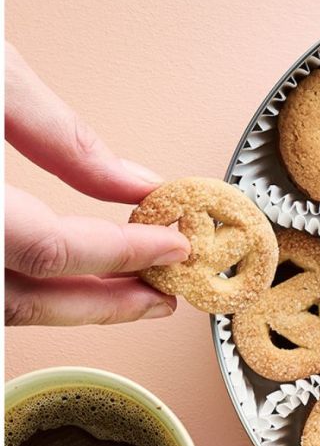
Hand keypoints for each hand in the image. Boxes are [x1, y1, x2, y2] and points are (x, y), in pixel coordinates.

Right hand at [5, 42, 188, 325]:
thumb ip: (66, 139)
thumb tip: (136, 183)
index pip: (49, 250)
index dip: (124, 255)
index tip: (175, 249)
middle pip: (22, 302)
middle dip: (105, 305)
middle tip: (164, 298)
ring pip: (0, 306)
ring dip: (68, 306)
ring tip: (131, 294)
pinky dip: (27, 288)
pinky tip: (65, 277)